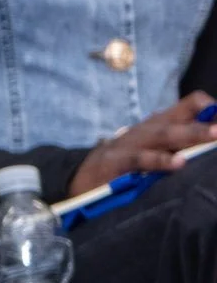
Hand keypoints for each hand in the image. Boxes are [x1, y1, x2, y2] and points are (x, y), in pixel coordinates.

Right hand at [67, 91, 216, 196]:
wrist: (79, 178)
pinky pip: (140, 159)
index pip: (190, 104)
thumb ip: (177, 143)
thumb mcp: (153, 148)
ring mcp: (130, 144)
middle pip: (181, 118)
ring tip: (214, 137)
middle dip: (206, 123)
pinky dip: (160, 160)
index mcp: (159, 123)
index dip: (210, 109)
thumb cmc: (123, 164)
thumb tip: (210, 136)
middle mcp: (147, 129)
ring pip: (165, 135)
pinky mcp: (115, 162)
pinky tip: (178, 164)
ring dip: (191, 134)